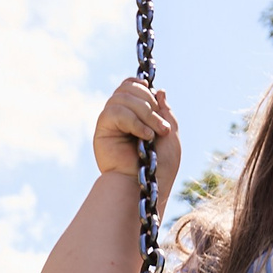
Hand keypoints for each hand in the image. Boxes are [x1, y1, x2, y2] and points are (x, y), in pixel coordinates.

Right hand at [93, 77, 180, 202]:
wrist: (147, 187)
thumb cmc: (160, 166)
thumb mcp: (170, 134)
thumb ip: (164, 111)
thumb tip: (159, 90)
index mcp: (135, 113)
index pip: (131, 85)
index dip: (142, 87)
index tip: (156, 102)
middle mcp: (120, 115)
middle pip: (128, 88)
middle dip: (149, 104)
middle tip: (162, 128)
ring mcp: (110, 122)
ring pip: (122, 97)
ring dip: (145, 114)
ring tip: (155, 135)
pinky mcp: (102, 130)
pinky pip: (115, 111)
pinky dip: (133, 121)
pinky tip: (144, 137)